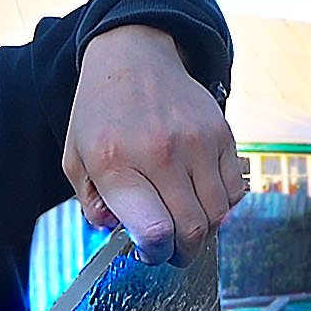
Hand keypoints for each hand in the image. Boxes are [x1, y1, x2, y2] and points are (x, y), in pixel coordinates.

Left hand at [63, 25, 243, 265]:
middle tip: (173, 252)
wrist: (133, 58)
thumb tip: (119, 233)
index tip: (150, 251)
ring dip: (204, 231)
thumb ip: (92, 204)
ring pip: (218, 214)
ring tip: (186, 224)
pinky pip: (235, 189)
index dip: (155, 252)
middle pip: (191, 229)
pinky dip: (223, 205)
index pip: (154, 230)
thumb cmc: (102, 114)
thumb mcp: (75, 158)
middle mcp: (161, 152)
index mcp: (116, 162)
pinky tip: (202, 198)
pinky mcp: (222, 133)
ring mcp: (197, 142)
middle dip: (182, 252)